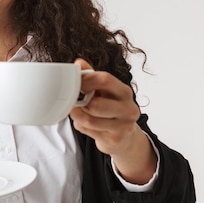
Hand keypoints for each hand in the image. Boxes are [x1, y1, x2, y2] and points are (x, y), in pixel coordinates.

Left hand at [69, 58, 156, 183]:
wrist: (124, 136)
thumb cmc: (110, 109)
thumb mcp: (103, 91)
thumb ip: (91, 76)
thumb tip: (78, 63)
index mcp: (124, 92)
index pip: (105, 79)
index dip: (85, 81)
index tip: (75, 83)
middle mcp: (128, 108)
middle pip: (96, 105)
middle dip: (81, 104)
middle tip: (75, 102)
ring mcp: (123, 126)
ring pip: (89, 120)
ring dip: (78, 116)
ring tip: (78, 113)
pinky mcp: (115, 139)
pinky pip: (89, 131)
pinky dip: (81, 127)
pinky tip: (85, 124)